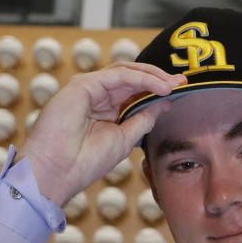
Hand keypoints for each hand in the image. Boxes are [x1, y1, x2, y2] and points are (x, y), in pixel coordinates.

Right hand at [19, 62, 185, 206]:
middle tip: (182, 81)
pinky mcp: (83, 84)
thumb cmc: (86, 161)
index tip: (181, 90)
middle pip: (132, 77)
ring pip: (126, 72)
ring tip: (174, 83)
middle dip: (159, 78)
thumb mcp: (124, 138)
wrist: (59, 171)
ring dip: (153, 75)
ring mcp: (89, 88)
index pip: (134, 91)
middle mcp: (97, 95)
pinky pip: (118, 75)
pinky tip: (160, 86)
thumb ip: (142, 119)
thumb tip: (165, 103)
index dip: (157, 89)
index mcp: (104, 109)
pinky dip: (141, 78)